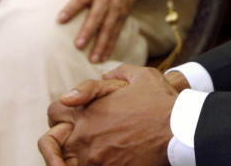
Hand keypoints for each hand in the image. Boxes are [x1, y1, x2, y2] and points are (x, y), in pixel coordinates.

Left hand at [41, 0, 142, 62]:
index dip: (71, 9)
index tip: (60, 20)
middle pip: (96, 16)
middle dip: (88, 31)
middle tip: (78, 45)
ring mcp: (115, 8)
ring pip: (108, 28)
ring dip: (101, 44)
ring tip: (93, 59)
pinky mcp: (122, 16)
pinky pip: (116, 33)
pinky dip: (110, 46)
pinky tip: (103, 59)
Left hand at [41, 64, 177, 165]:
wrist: (180, 130)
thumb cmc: (161, 102)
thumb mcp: (140, 75)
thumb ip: (116, 74)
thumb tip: (104, 76)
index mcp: (88, 111)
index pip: (54, 111)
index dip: (58, 113)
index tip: (66, 119)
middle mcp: (85, 136)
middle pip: (50, 144)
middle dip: (55, 142)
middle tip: (65, 144)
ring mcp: (94, 159)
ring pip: (64, 164)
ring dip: (68, 160)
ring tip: (78, 158)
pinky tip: (100, 161)